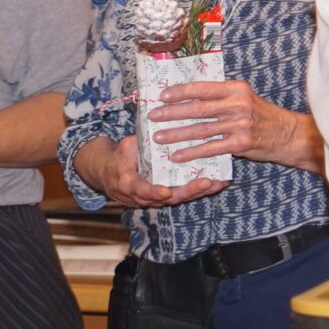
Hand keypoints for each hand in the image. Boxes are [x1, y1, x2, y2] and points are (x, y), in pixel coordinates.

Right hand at [71, 135, 225, 209]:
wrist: (109, 174)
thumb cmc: (117, 158)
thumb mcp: (123, 148)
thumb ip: (138, 143)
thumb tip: (154, 129)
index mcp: (129, 184)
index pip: (142, 190)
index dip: (153, 191)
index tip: (165, 191)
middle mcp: (143, 196)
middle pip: (168, 198)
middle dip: (189, 191)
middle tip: (207, 182)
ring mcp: (155, 199)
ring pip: (179, 198)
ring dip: (199, 192)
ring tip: (219, 183)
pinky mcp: (165, 198)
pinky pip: (183, 196)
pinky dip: (199, 190)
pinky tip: (217, 183)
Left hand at [149, 79, 319, 171]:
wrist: (289, 135)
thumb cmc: (263, 116)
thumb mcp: (245, 98)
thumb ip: (222, 97)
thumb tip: (190, 97)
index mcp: (236, 89)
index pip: (202, 88)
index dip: (180, 91)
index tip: (162, 95)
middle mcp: (237, 104)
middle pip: (197, 108)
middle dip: (172, 113)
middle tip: (153, 116)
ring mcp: (239, 124)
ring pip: (201, 129)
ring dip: (177, 134)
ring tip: (159, 137)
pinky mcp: (241, 144)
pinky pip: (210, 148)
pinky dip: (191, 152)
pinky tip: (177, 155)